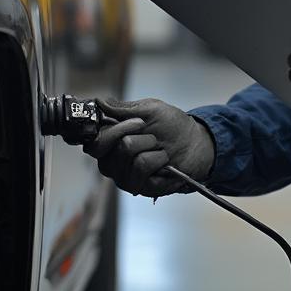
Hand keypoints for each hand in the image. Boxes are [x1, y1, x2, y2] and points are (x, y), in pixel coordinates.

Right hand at [84, 97, 215, 196]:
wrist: (195, 144)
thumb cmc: (173, 126)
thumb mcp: (149, 110)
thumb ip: (122, 109)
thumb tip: (98, 102)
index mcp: (111, 141)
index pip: (94, 142)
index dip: (112, 131)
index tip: (136, 122)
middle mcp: (113, 161)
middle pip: (111, 148)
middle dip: (136, 135)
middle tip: (150, 133)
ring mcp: (125, 177)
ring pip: (130, 158)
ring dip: (151, 148)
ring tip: (159, 149)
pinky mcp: (141, 188)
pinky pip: (144, 170)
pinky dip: (159, 160)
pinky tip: (164, 162)